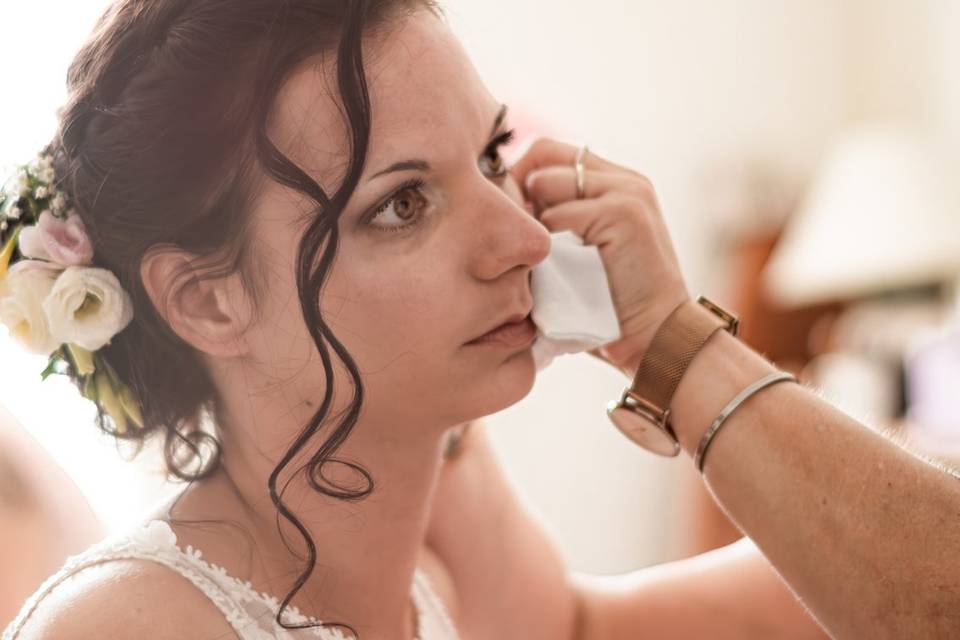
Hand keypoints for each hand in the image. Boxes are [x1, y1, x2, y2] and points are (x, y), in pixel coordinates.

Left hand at [509, 138, 690, 374]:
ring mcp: (626, 192)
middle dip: (518, 193)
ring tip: (536, 259)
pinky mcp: (623, 212)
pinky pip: (557, 216)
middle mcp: (623, 180)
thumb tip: (501, 207)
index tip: (506, 218)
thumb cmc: (607, 307)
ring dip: (531, 222)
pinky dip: (545, 245)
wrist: (655, 339)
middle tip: (513, 238)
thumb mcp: (581, 253)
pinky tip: (553, 273)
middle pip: (542, 157)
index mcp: (615, 183)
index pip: (548, 153)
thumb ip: (556, 221)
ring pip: (545, 183)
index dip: (519, 178)